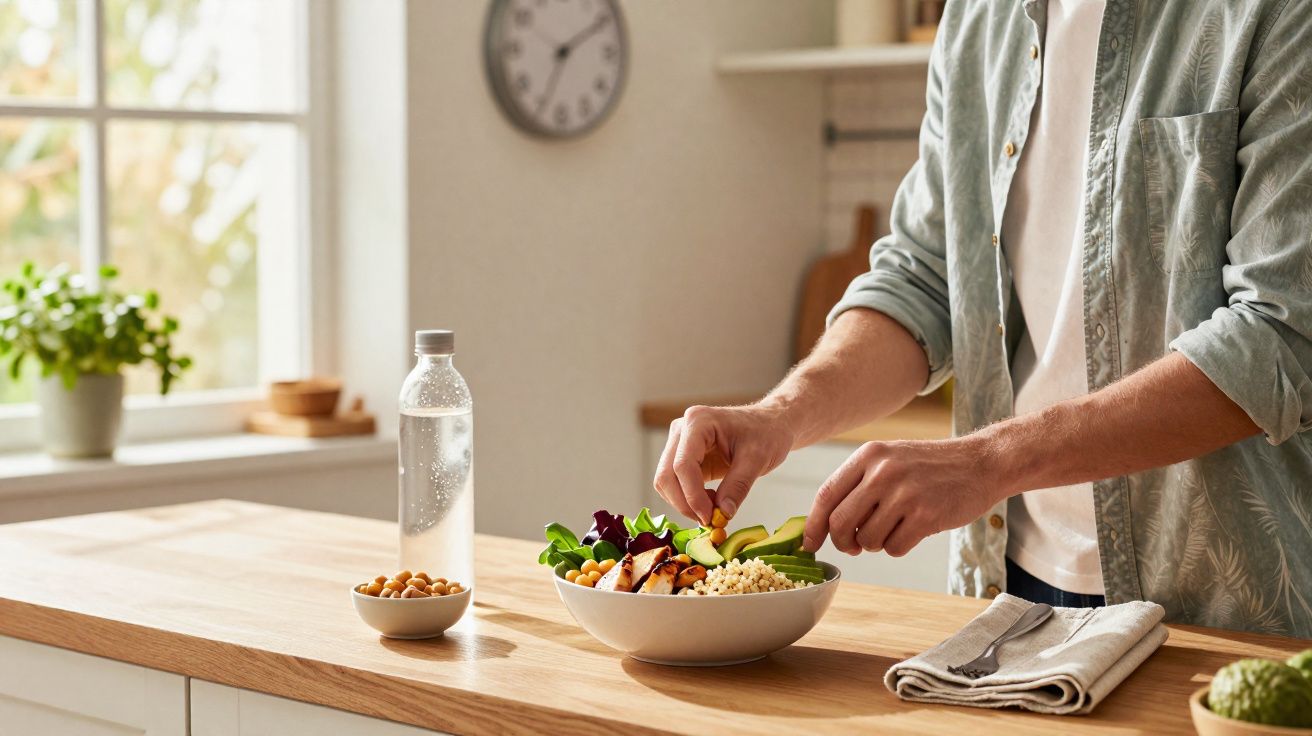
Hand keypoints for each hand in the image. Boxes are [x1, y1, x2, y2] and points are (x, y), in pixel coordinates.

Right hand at [653, 404, 794, 524]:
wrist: (769, 424)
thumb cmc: (766, 433)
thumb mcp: (757, 459)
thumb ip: (738, 486)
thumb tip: (723, 514)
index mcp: (698, 422)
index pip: (683, 465)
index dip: (692, 496)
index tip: (709, 517)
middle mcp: (682, 429)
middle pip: (666, 475)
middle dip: (685, 503)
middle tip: (710, 520)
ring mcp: (679, 442)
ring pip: (666, 482)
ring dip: (685, 503)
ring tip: (714, 507)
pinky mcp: (683, 456)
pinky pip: (675, 483)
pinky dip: (688, 498)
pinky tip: (711, 499)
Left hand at [803, 436, 1007, 556]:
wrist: (980, 463)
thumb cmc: (929, 467)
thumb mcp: (889, 459)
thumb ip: (858, 485)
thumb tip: (824, 525)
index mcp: (869, 455)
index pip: (826, 495)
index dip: (813, 525)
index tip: (809, 544)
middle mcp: (883, 472)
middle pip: (840, 523)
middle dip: (843, 542)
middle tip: (854, 545)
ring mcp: (905, 493)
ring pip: (866, 540)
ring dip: (876, 544)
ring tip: (894, 527)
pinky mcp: (926, 515)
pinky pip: (894, 548)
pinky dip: (898, 546)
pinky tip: (912, 530)